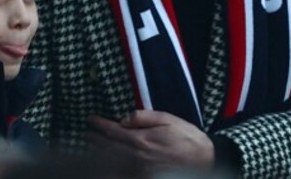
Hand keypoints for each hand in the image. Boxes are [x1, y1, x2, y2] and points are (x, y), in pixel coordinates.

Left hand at [87, 110, 214, 166]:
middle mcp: (137, 157)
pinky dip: (111, 169)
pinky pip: (123, 174)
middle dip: (95, 139)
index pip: (113, 131)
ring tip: (90, 147)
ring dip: (99, 154)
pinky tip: (105, 166)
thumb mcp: (167, 119)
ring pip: (112, 162)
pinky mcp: (144, 177)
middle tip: (85, 133)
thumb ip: (144, 117)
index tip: (90, 119)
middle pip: (109, 147)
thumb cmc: (187, 137)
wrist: (204, 160)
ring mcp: (139, 170)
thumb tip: (124, 118)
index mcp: (141, 139)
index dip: (99, 125)